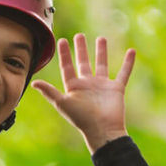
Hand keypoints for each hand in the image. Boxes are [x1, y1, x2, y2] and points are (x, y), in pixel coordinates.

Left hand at [31, 33, 134, 153]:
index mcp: (74, 87)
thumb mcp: (63, 103)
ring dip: (101, 51)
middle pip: (83, 62)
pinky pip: (124, 72)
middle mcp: (88, 84)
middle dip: (81, 49)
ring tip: (101, 38)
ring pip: (102, 64)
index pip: (67, 67)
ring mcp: (102, 85)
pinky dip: (128, 63)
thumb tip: (33, 83)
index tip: (61, 41)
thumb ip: (49, 92)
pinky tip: (131, 51)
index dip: (64, 54)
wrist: (103, 129)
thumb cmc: (81, 118)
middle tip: (79, 35)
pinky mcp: (116, 88)